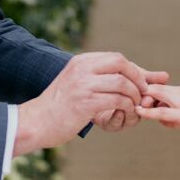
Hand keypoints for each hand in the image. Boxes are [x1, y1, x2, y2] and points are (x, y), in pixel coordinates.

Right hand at [14, 52, 153, 154]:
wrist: (36, 122)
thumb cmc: (59, 106)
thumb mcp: (77, 84)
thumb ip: (98, 77)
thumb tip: (122, 76)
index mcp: (81, 61)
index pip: (116, 58)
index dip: (133, 70)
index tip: (140, 84)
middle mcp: (82, 69)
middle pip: (121, 63)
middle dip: (137, 78)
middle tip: (143, 93)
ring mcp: (83, 85)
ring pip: (121, 83)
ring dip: (134, 95)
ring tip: (136, 105)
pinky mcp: (85, 103)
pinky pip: (116, 100)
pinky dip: (128, 106)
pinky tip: (128, 112)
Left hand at [136, 83, 179, 143]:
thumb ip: (176, 116)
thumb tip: (162, 120)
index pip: (159, 86)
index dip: (144, 90)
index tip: (133, 96)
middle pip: (154, 87)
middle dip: (140, 92)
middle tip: (130, 100)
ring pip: (157, 95)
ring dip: (143, 100)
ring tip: (132, 106)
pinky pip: (163, 111)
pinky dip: (149, 111)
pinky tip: (139, 112)